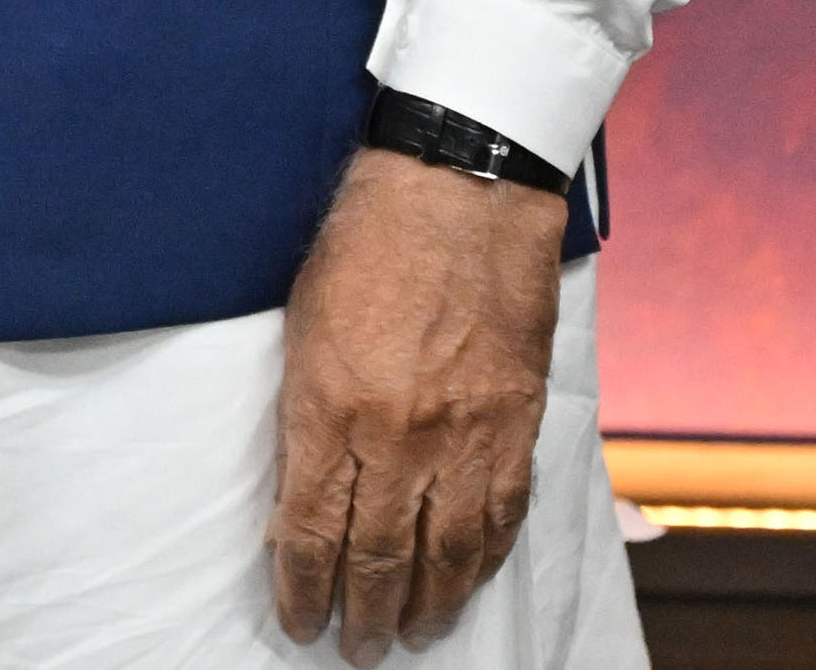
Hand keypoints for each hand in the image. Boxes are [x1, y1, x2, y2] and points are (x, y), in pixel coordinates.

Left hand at [266, 148, 568, 660]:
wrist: (457, 191)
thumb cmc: (363, 245)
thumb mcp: (302, 328)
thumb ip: (305, 414)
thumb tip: (305, 488)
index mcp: (330, 409)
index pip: (311, 530)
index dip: (303, 588)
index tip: (298, 621)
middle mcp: (400, 436)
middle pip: (380, 555)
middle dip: (363, 614)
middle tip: (354, 649)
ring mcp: (467, 433)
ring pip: (449, 551)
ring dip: (428, 603)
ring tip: (410, 634)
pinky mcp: (517, 421)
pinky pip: (503, 514)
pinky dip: (484, 561)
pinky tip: (467, 584)